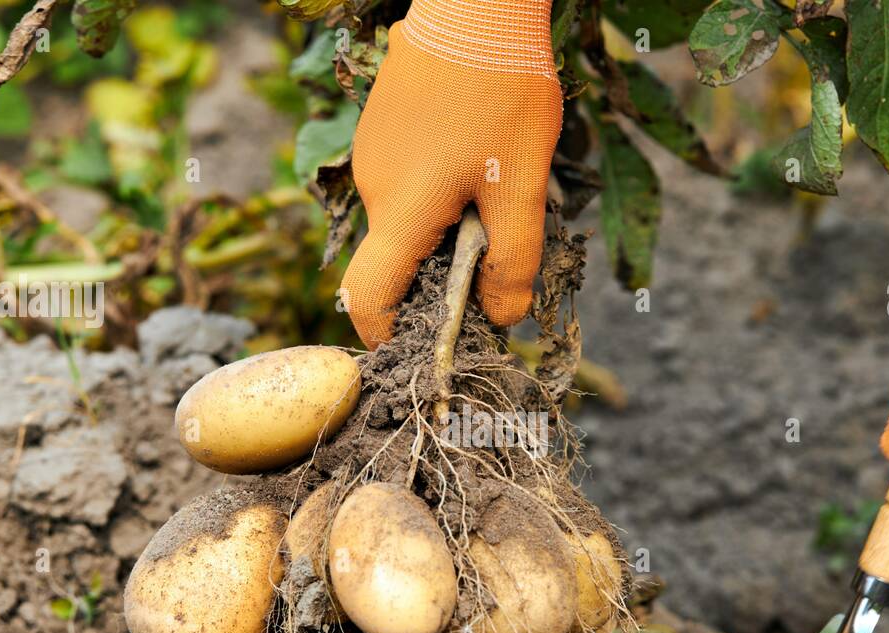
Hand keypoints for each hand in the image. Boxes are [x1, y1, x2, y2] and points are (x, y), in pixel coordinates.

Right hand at [339, 0, 562, 348]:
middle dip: (440, 271)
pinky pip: (405, 182)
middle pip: (396, 259)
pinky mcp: (382, 129)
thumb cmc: (502, 92)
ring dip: (444, 225)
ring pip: (405, 219)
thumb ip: (513, 261)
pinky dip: (438, 191)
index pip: (367, 298)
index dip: (388, 333)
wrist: (477, 3)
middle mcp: (372, 187)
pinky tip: (475, 154)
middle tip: (496, 246)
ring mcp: (372, 154)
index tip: (423, 343)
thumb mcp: (521, 185)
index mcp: (400, 210)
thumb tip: (501, 317)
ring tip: (492, 187)